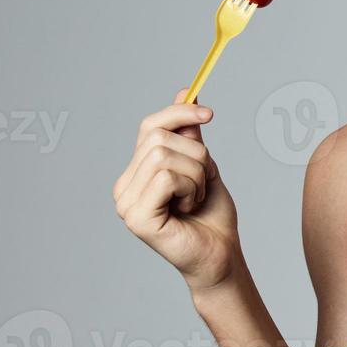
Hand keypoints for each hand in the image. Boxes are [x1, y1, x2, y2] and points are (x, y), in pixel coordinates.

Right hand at [113, 88, 240, 291]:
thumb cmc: (211, 215)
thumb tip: (186, 92)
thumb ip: (190, 135)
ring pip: (165, 156)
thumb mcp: (204, 166)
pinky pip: (167, 178)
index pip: (150, 126)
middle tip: (204, 183)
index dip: (179, 113)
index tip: (210, 114)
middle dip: (196, 155)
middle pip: (160, 138)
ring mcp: (126, 203)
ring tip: (196, 198)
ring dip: (197, 175)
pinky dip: (191, 189)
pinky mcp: (137, 217)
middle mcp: (124, 186)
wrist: (221, 254)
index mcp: (136, 173)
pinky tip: (190, 208)